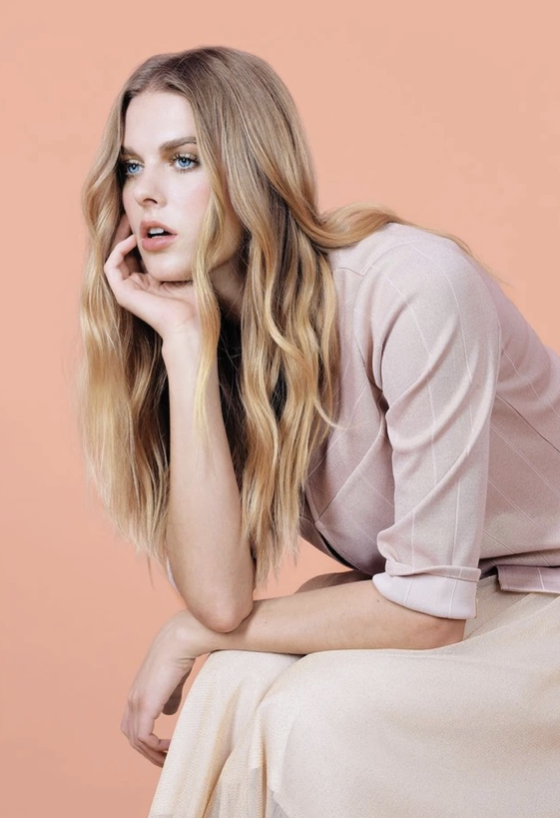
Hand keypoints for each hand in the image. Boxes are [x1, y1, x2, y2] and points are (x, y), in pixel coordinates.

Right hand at [104, 213, 200, 343]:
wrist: (189, 324)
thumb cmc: (194, 302)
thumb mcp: (187, 272)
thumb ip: (180, 257)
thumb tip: (189, 233)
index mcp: (152, 284)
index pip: (140, 256)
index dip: (140, 237)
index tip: (146, 220)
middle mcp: (138, 286)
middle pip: (125, 254)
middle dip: (126, 233)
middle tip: (130, 214)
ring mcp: (129, 291)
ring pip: (116, 258)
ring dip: (120, 238)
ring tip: (129, 221)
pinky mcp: (122, 294)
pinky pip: (112, 266)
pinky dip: (118, 251)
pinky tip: (132, 240)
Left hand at [120, 610, 208, 766]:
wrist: (180, 641)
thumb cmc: (181, 655)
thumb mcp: (174, 681)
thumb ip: (170, 697)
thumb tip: (168, 712)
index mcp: (138, 693)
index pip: (133, 725)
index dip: (147, 739)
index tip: (166, 746)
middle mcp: (133, 699)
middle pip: (131, 736)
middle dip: (148, 751)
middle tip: (166, 759)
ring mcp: (137, 702)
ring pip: (136, 740)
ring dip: (151, 752)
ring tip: (168, 756)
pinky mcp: (145, 704)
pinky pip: (143, 736)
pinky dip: (154, 747)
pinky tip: (169, 746)